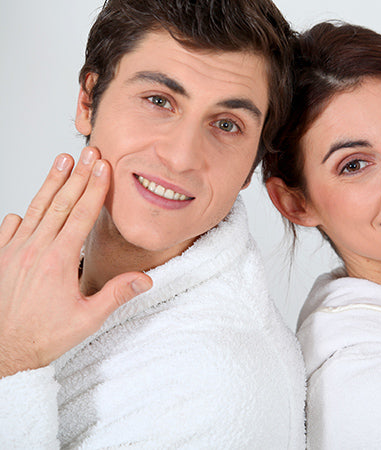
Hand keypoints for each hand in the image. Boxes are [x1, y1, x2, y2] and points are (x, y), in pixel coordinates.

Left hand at [0, 148, 151, 377]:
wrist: (0, 351)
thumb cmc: (40, 337)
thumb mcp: (86, 320)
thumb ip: (116, 294)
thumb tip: (144, 279)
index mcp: (58, 261)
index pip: (80, 215)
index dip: (94, 189)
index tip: (103, 167)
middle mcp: (34, 250)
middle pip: (60, 204)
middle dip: (77, 176)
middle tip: (89, 153)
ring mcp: (12, 252)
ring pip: (35, 210)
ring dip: (50, 184)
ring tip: (62, 161)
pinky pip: (9, 228)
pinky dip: (22, 214)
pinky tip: (26, 208)